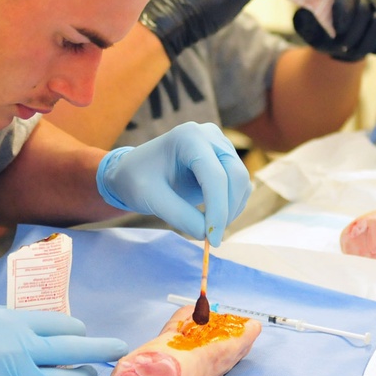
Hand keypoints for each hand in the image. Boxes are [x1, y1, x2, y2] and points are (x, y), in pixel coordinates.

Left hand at [96, 122, 250, 246]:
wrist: (133, 169)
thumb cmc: (137, 179)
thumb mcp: (151, 198)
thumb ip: (179, 215)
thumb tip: (207, 234)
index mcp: (188, 137)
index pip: (214, 175)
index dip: (218, 209)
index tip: (212, 239)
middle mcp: (209, 135)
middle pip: (235, 175)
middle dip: (227, 210)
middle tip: (212, 238)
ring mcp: (220, 145)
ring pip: (241, 181)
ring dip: (231, 209)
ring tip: (208, 228)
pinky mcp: (225, 158)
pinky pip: (239, 184)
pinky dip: (231, 205)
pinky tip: (212, 218)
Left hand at [293, 0, 375, 61]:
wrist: (339, 41)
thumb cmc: (322, 32)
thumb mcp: (307, 27)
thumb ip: (303, 21)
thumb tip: (305, 15)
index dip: (344, 10)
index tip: (337, 31)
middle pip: (366, 11)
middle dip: (353, 35)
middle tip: (342, 50)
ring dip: (368, 43)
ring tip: (355, 53)